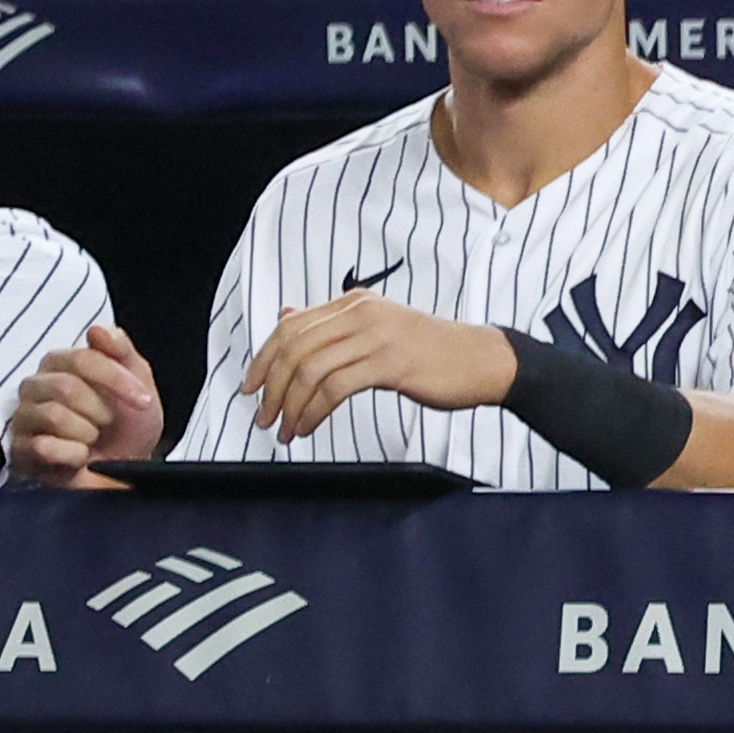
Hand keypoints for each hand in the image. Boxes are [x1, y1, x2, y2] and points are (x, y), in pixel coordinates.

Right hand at [9, 324, 163, 484]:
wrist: (126, 468)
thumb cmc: (128, 424)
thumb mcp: (138, 382)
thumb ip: (121, 351)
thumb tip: (99, 329)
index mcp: (59, 364)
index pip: (82, 358)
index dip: (117, 380)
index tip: (143, 400)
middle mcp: (35, 386)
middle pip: (66, 387)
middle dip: (102, 410)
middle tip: (110, 424)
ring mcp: (24, 418)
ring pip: (54, 415)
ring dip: (88, 433)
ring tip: (92, 440)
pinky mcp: (20, 451)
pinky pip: (43, 447)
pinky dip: (73, 454)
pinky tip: (80, 456)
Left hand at [236, 292, 513, 444]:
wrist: (483, 360)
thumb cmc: (432, 351)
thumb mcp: (377, 329)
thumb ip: (333, 324)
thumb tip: (286, 316)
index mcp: (354, 302)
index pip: (291, 325)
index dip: (263, 357)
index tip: (250, 386)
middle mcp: (361, 313)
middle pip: (295, 347)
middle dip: (271, 387)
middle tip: (262, 416)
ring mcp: (376, 336)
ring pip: (311, 370)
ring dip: (290, 406)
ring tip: (284, 430)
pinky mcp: (390, 363)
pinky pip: (335, 388)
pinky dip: (313, 412)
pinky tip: (309, 427)